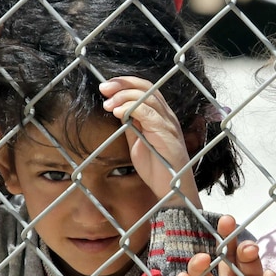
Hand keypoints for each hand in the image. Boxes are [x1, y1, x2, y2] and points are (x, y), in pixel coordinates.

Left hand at [99, 76, 200, 206]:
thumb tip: (117, 110)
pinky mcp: (167, 135)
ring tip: (108, 104)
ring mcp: (168, 124)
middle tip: (103, 89)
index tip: (105, 88)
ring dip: (124, 96)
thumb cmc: (157, 169)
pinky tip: (117, 113)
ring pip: (147, 97)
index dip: (124, 83)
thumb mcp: (137, 143)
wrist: (171, 191)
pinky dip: (132, 109)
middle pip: (146, 87)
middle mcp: (167, 116)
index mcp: (160, 116)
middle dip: (122, 84)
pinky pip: (150, 114)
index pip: (145, 88)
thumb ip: (131, 126)